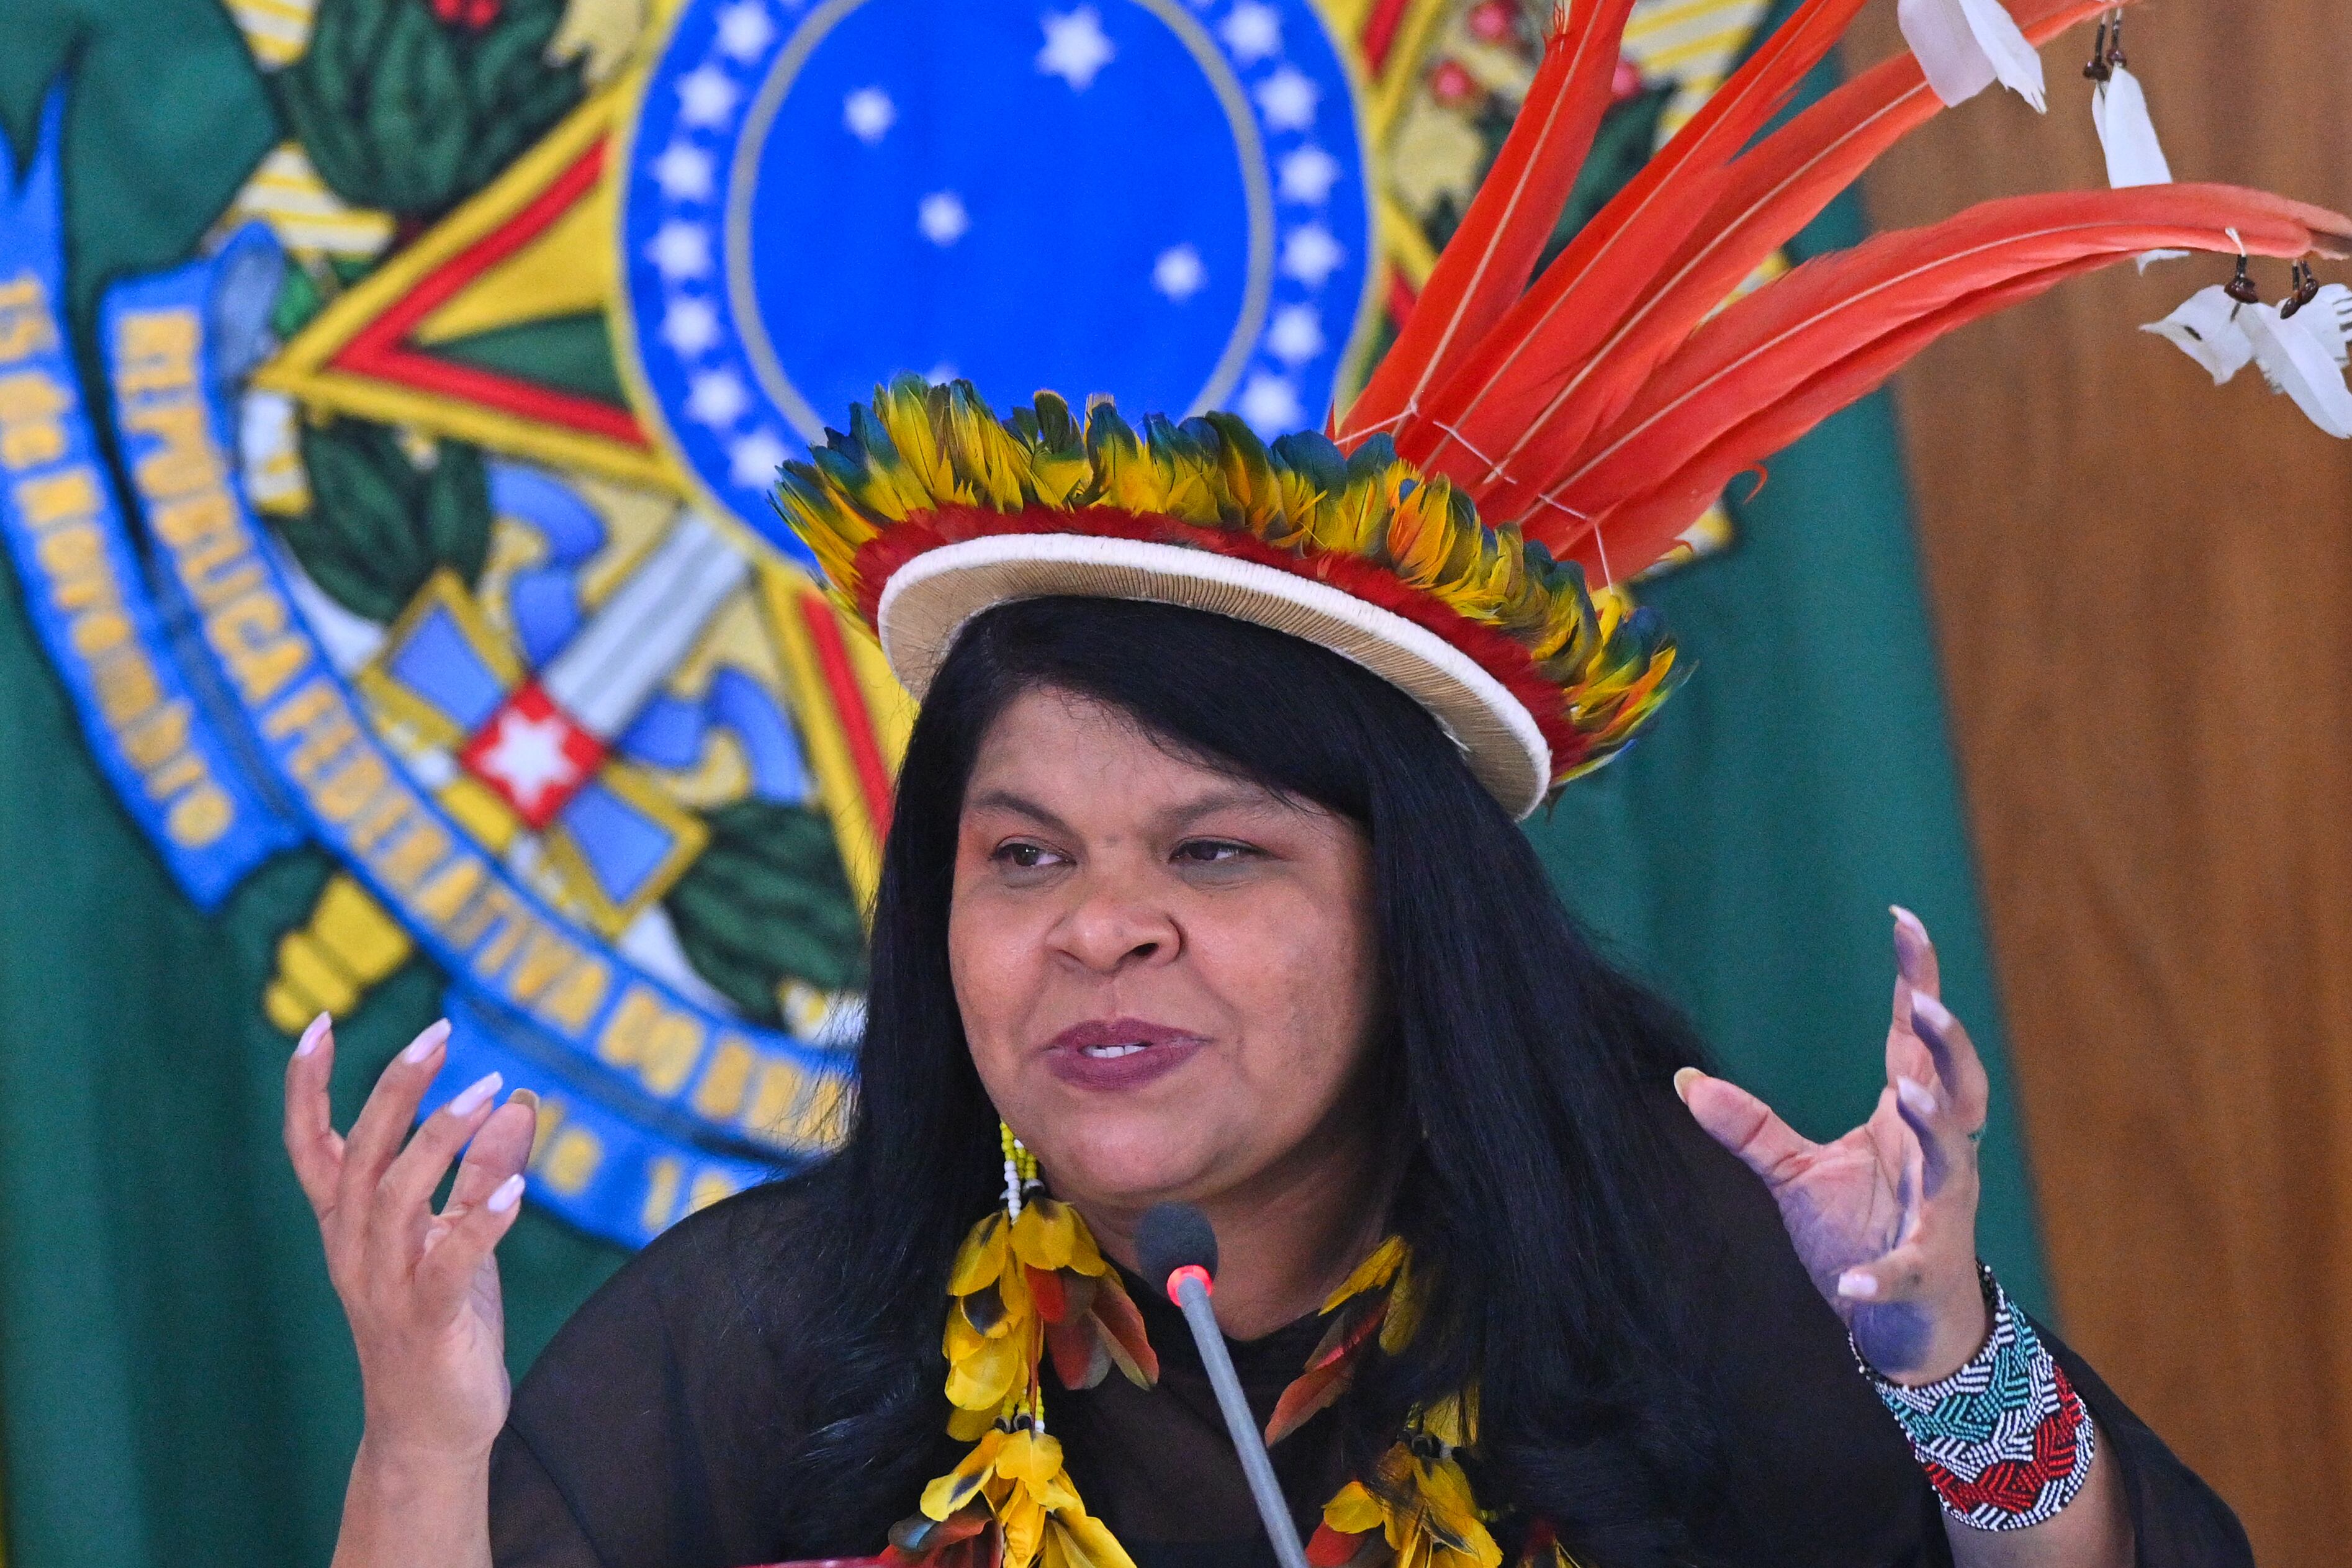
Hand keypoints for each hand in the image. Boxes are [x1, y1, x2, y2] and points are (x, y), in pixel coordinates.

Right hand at [284, 1013, 536, 1465]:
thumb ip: (480, 1172)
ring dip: (442, 1140)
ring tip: (488, 1091)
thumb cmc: (444, 1325)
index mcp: (349, 1226)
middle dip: (395, 1089)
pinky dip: (479, 1224)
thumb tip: (515, 1101)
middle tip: (437, 1033)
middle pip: (360, 1155)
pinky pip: (448, 1265)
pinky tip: (517, 1192)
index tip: (319, 1022)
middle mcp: (355, 1251)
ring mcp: (386, 1289)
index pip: (312, 1147)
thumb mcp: (461, 1237)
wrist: (431, 1432)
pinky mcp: (428, 1324)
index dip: (306, 1087)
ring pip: (396, 1200)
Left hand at [1677, 908, 1991, 1384]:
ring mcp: (1940, 1214)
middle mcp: (1939, 1158)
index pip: (1915, 1040)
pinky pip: (1907, 1270)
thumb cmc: (1865, 1237)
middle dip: (1948, 1044)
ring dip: (1933, 1126)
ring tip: (1907, 1096)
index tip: (1904, 920)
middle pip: (1957, 1086)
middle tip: (1926, 1002)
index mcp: (1909, 1121)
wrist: (1909, 1327)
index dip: (1917, 981)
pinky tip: (1852, 1286)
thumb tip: (1685, 1081)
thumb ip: (1752, 1128)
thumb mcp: (1798, 1174)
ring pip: (1952, 1160)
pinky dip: (1882, 1275)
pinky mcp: (1925, 1274)